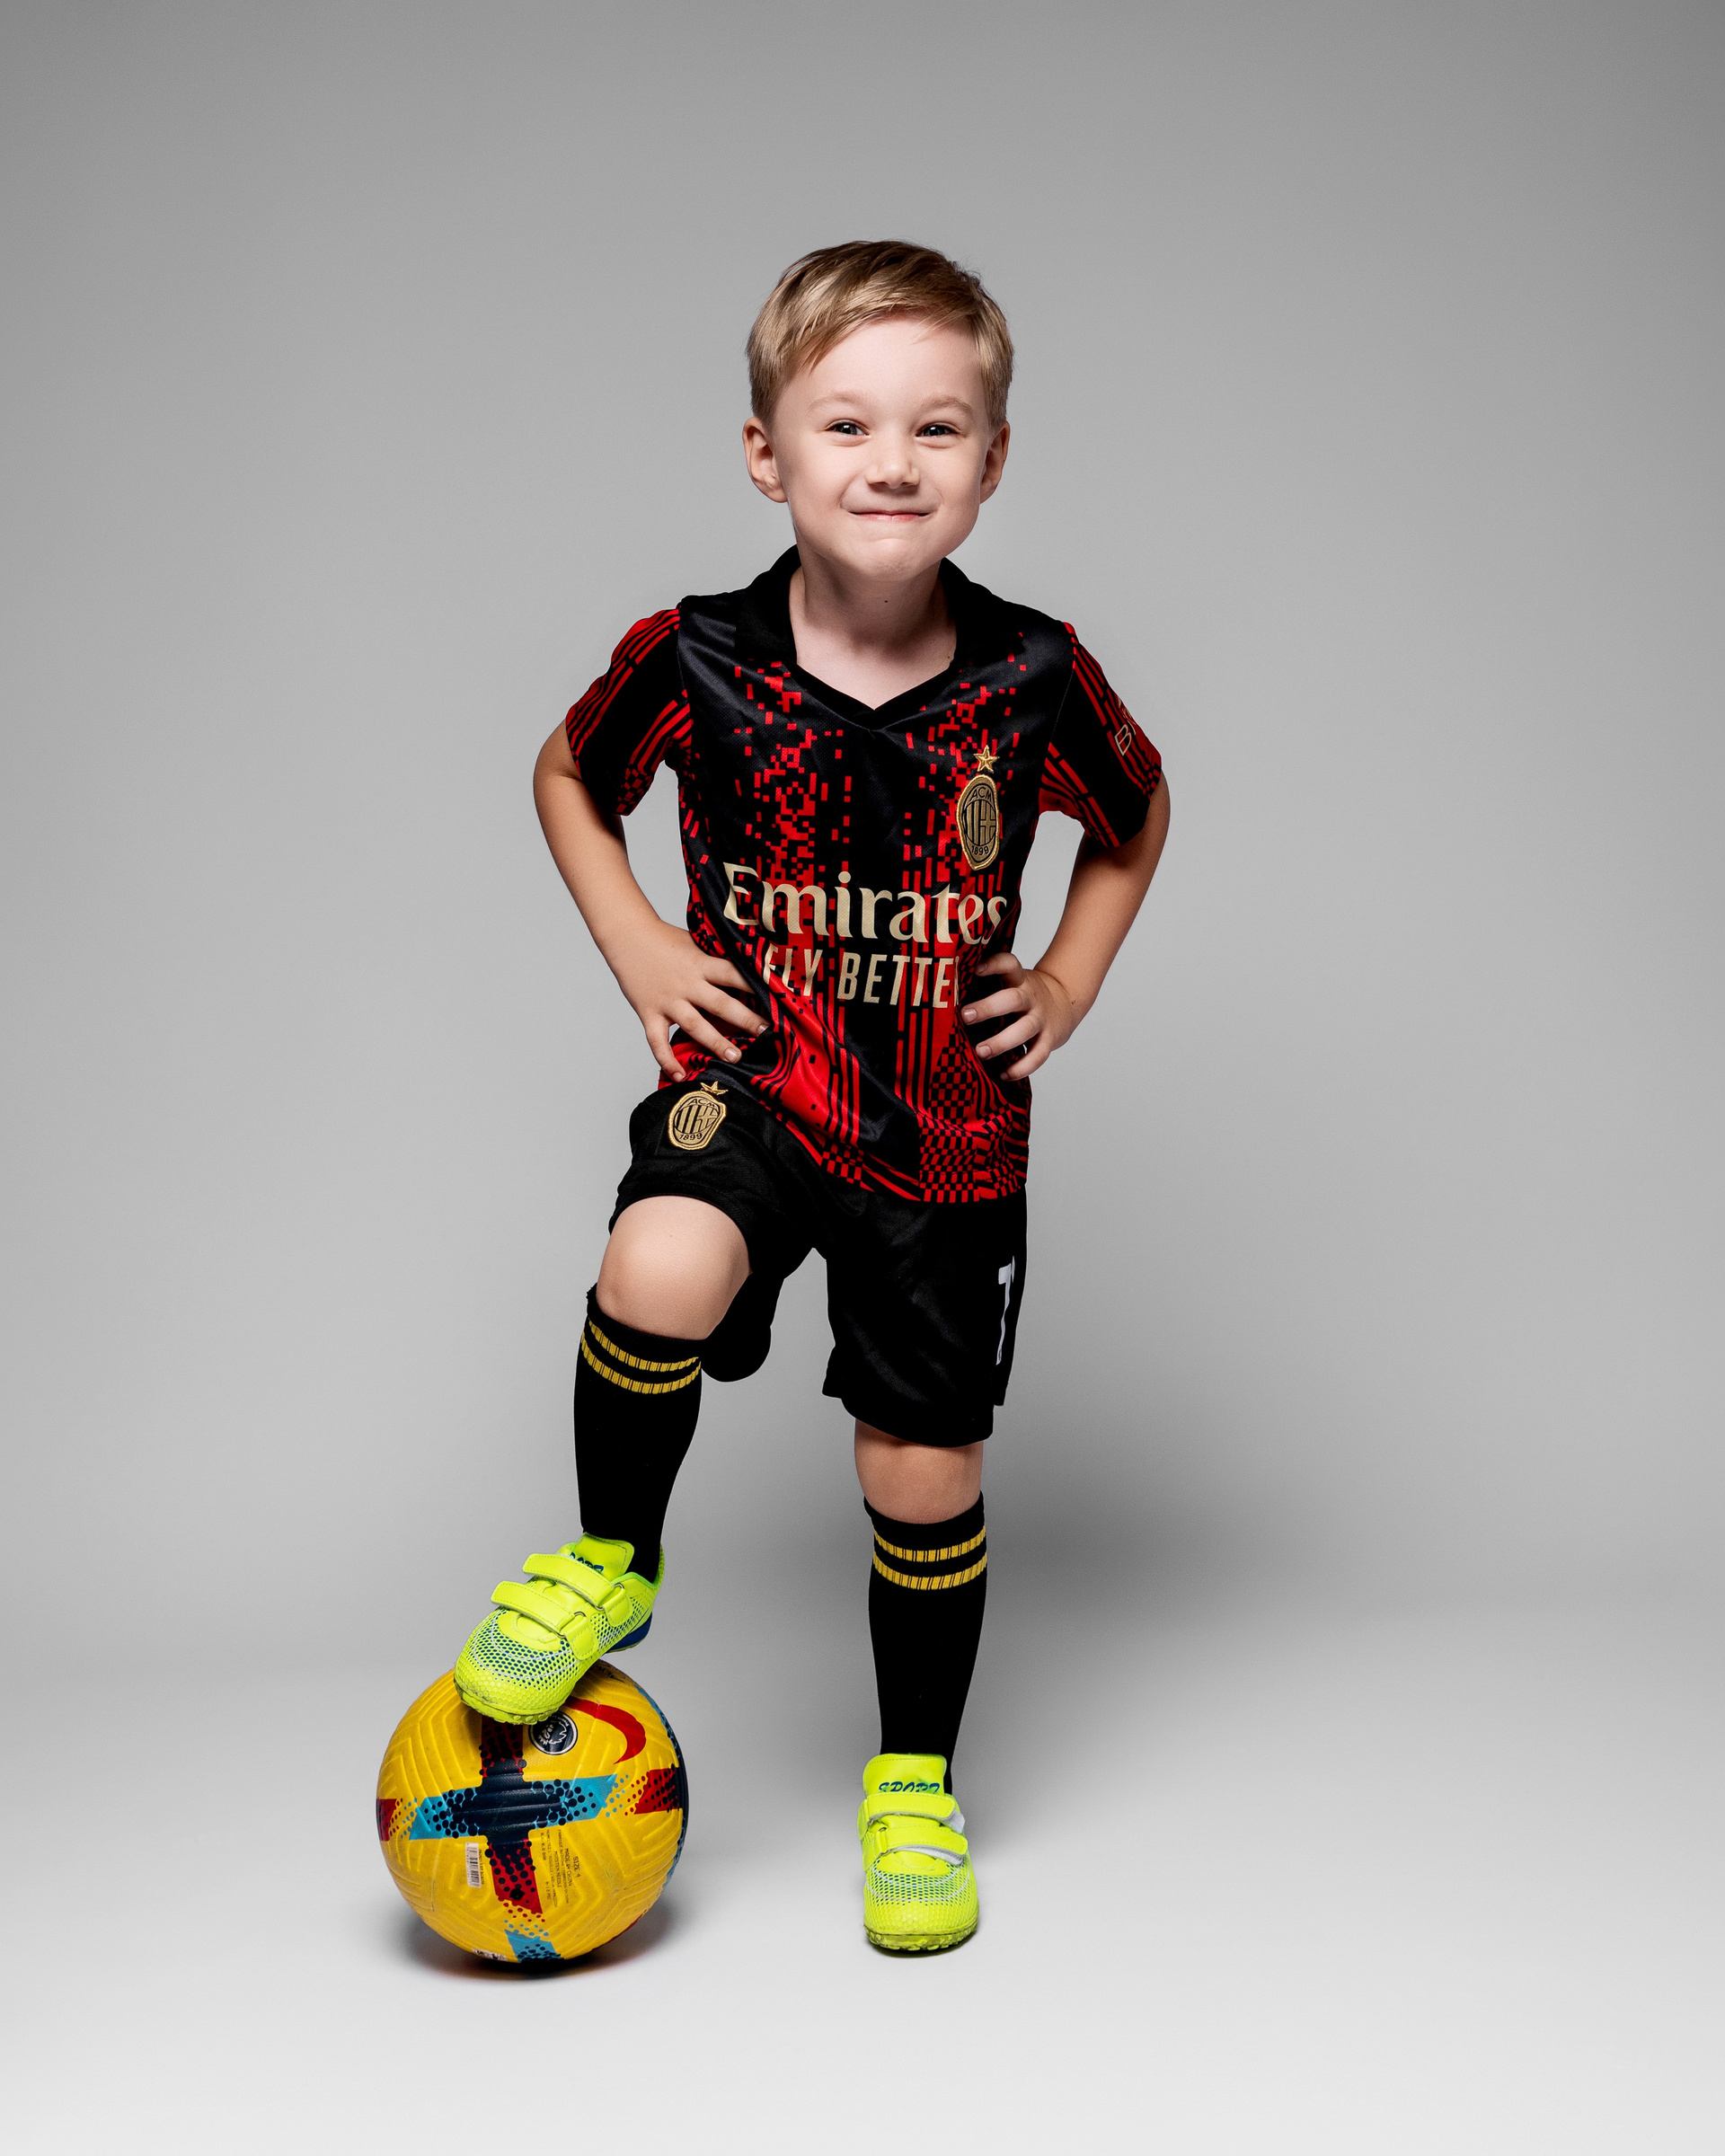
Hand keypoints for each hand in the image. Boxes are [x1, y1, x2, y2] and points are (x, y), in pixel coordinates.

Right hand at [608, 917, 766, 1079]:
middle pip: (721, 1004)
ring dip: (716, 1042)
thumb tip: (746, 967)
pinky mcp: (649, 1013)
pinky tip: (679, 1075)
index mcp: (701, 963)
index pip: (734, 975)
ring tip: (735, 1057)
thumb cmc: (664, 938)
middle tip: (767, 1034)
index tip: (777, 999)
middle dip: (746, 1020)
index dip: (756, 986)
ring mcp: (668, 1001)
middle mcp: (687, 983)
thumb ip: (715, 958)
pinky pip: (657, 1042)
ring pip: (695, 1025)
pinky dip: (666, 1061)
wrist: (626, 936)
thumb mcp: (695, 942)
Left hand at [960, 952, 1076, 1080]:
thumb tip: (944, 995)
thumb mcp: (1011, 982)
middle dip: (988, 1008)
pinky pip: (1037, 1056)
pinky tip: (1003, 1075)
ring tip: (980, 1052)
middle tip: (965, 1017)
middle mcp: (1030, 997)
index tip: (975, 968)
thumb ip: (987, 986)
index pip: (1009, 964)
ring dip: (1001, 1042)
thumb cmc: (1024, 995)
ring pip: (1024, 1029)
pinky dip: (1020, 1068)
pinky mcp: (1049, 1039)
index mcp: (1018, 979)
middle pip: (1012, 999)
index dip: (994, 964)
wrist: (1066, 1002)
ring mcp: (1041, 1019)